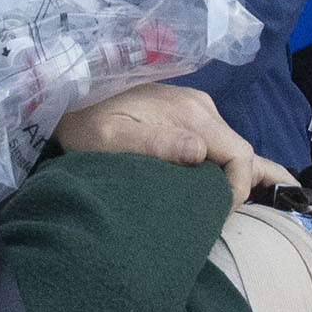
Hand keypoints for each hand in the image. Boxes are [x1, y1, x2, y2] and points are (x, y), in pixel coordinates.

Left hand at [55, 81, 298, 207]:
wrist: (71, 95)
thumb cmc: (87, 124)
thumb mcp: (112, 139)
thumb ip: (155, 143)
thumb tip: (198, 151)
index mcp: (190, 113)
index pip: (240, 154)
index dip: (237, 188)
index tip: (216, 213)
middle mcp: (201, 106)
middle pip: (240, 152)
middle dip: (237, 187)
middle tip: (213, 216)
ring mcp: (196, 107)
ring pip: (231, 148)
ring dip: (229, 177)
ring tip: (216, 207)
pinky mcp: (187, 113)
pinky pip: (218, 141)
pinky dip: (226, 163)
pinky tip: (230, 181)